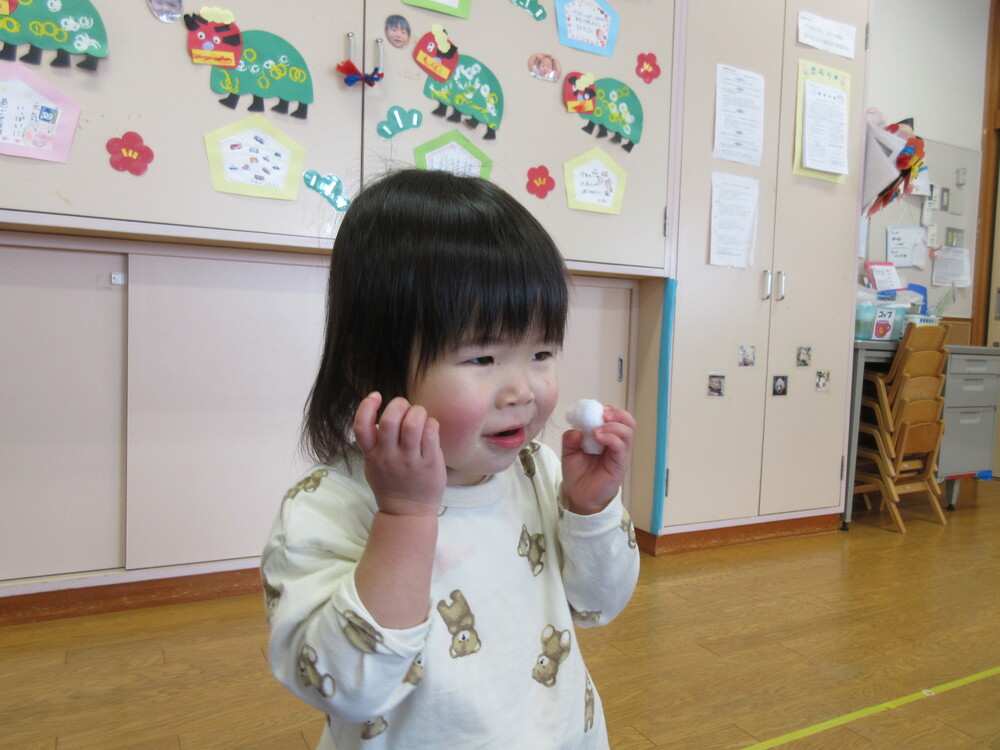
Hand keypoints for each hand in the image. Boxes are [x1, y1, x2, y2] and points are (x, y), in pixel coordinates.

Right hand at [353, 392, 445, 516]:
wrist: (407, 512)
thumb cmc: (391, 483)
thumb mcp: (373, 464)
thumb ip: (375, 442)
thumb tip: (381, 414)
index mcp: (372, 454)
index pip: (361, 426)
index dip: (366, 406)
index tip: (376, 396)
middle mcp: (389, 456)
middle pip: (390, 420)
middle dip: (399, 404)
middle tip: (404, 407)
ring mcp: (410, 460)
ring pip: (413, 424)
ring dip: (418, 412)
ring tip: (419, 416)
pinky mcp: (429, 462)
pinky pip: (431, 432)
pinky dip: (431, 423)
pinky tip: (429, 427)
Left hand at [561, 404, 634, 514]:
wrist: (578, 495)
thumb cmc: (577, 472)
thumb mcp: (568, 451)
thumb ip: (570, 439)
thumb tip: (577, 431)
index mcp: (606, 435)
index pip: (616, 416)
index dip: (608, 409)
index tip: (595, 410)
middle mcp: (616, 442)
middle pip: (627, 420)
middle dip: (616, 413)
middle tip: (602, 415)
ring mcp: (619, 453)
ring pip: (628, 430)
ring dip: (613, 425)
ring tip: (596, 431)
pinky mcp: (619, 464)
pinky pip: (621, 446)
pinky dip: (611, 438)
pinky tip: (598, 438)